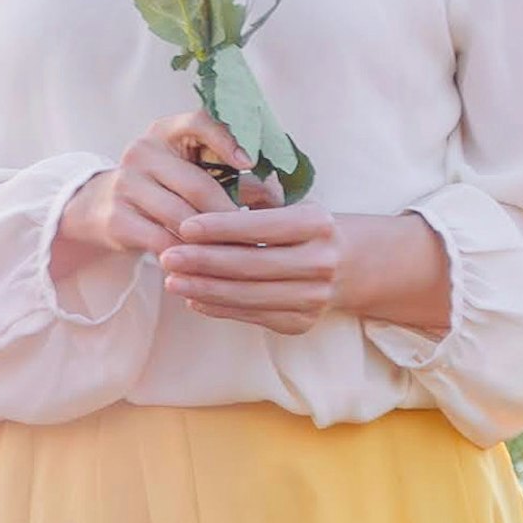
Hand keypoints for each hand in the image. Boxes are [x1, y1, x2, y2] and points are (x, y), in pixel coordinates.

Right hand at [51, 110, 256, 287]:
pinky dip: (187, 257)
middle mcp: (143, 151)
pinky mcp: (117, 218)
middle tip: (259, 236)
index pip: (199, 122)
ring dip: (213, 241)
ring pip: (182, 218)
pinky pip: (161, 241)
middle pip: (197, 185)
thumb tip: (278, 199)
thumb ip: (231, 179)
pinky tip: (206, 268)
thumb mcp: (187, 171)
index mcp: (166, 131)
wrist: (96, 207)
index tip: (249, 163)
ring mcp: (126, 184)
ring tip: (240, 257)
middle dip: (231, 214)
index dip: (227, 141)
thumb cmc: (159, 187)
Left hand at [167, 184, 454, 335]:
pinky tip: (194, 297)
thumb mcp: (294, 205)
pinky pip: (252, 315)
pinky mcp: (301, 323)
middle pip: (250, 265)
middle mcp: (319, 263)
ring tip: (172, 279)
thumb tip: (203, 199)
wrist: (356, 266)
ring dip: (204, 289)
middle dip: (203, 262)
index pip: (260, 228)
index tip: (184, 226)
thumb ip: (254, 202)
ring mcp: (313, 298)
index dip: (219, 228)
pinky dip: (219, 307)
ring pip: (247, 296)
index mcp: (317, 225)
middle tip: (166, 256)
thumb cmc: (309, 229)